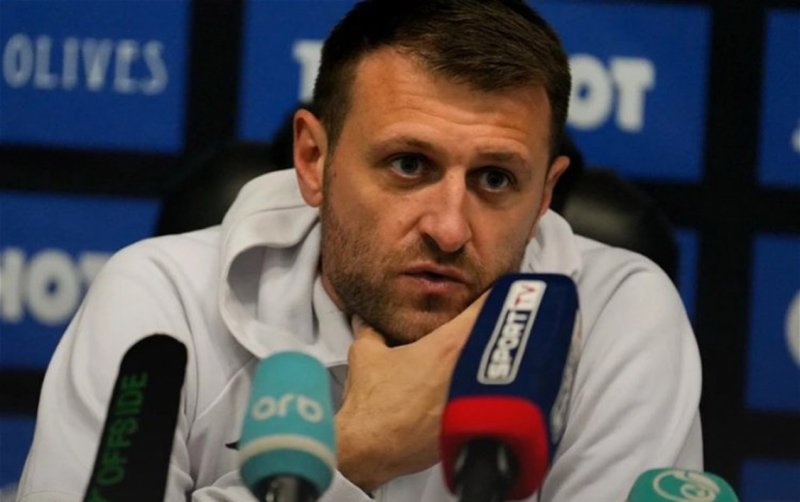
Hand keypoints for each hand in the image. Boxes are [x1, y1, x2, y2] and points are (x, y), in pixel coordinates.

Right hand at [335, 293, 487, 491]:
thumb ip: (370, 329)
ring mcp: (475, 398)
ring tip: (492, 352)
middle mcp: (468, 368)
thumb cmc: (372, 406)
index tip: (501, 289)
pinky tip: (481, 388)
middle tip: (498, 319)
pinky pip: (493, 397)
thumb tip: (366, 320)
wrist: (371, 451)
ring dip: (498, 357)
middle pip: (501, 336)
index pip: (488, 307)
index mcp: (448, 345)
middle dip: (500, 326)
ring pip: (501, 367)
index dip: (497, 294)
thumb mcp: (366, 355)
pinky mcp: (475, 425)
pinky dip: (491, 388)